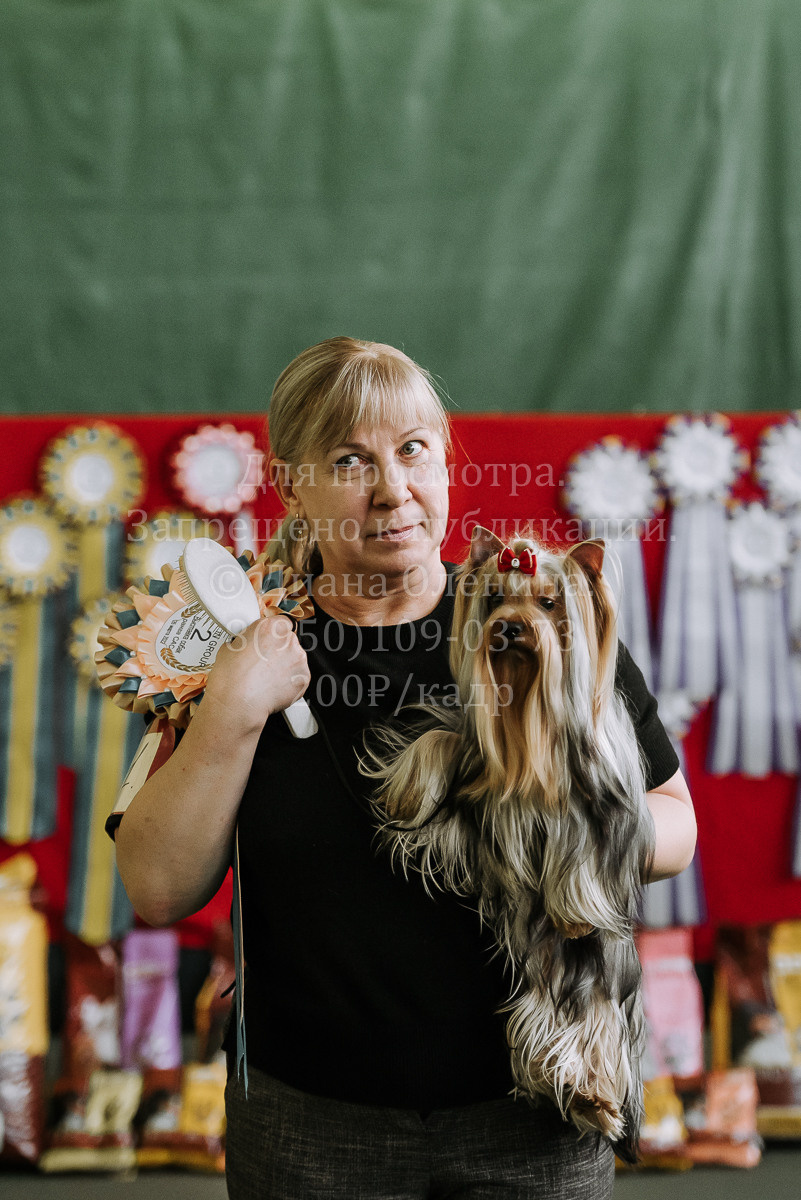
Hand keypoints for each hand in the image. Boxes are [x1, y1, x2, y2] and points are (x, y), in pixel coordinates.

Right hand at [201, 611, 310, 735]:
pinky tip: (274, 686)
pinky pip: (299, 676)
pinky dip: (290, 681)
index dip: (275, 633)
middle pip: (289, 640)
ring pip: (295, 658)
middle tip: (264, 663)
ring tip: (267, 677)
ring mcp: (298, 658)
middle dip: (279, 650)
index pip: (281, 622)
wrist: (238, 702)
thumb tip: (249, 642)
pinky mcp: (304, 677)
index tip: (270, 640)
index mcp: (270, 627)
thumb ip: (248, 639)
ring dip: (285, 665)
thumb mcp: (231, 646)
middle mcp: (287, 640)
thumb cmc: (231, 677)